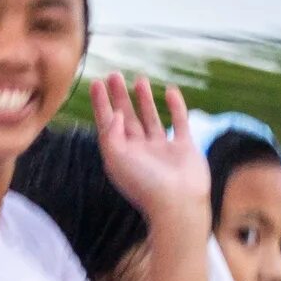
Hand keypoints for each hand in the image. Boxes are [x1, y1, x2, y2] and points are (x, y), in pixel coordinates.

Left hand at [92, 74, 209, 227]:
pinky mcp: (184, 149)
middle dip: (119, 97)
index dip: (101, 104)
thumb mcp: (116, 159)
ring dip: (144, 99)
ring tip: (139, 79)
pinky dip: (175, 106)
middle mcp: (141, 152)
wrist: (178, 205)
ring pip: (151, 119)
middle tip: (114, 75)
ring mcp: (163, 150)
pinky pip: (179, 122)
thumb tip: (116, 113)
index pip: (108, 125)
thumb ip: (110, 134)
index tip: (96, 82)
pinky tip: (170, 90)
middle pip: (127, 119)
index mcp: (122, 156)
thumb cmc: (144, 185)